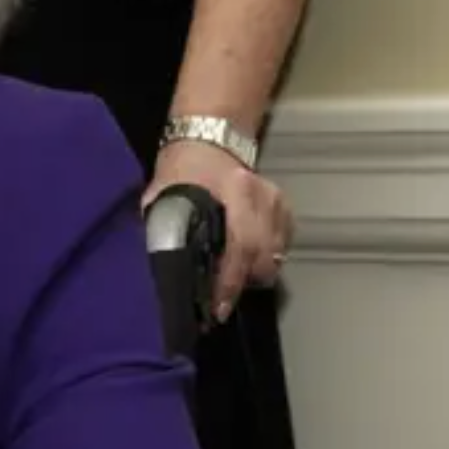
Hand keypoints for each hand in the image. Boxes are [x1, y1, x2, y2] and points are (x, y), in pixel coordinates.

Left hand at [147, 139, 293, 322]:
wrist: (207, 141)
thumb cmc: (180, 170)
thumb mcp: (161, 196)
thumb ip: (164, 229)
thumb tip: (165, 269)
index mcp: (233, 189)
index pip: (239, 246)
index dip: (228, 282)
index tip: (216, 307)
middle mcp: (261, 195)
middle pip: (262, 256)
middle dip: (240, 284)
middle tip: (219, 301)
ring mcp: (277, 202)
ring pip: (274, 256)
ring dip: (253, 274)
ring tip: (228, 280)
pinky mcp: (286, 208)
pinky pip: (281, 246)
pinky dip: (265, 258)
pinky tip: (243, 260)